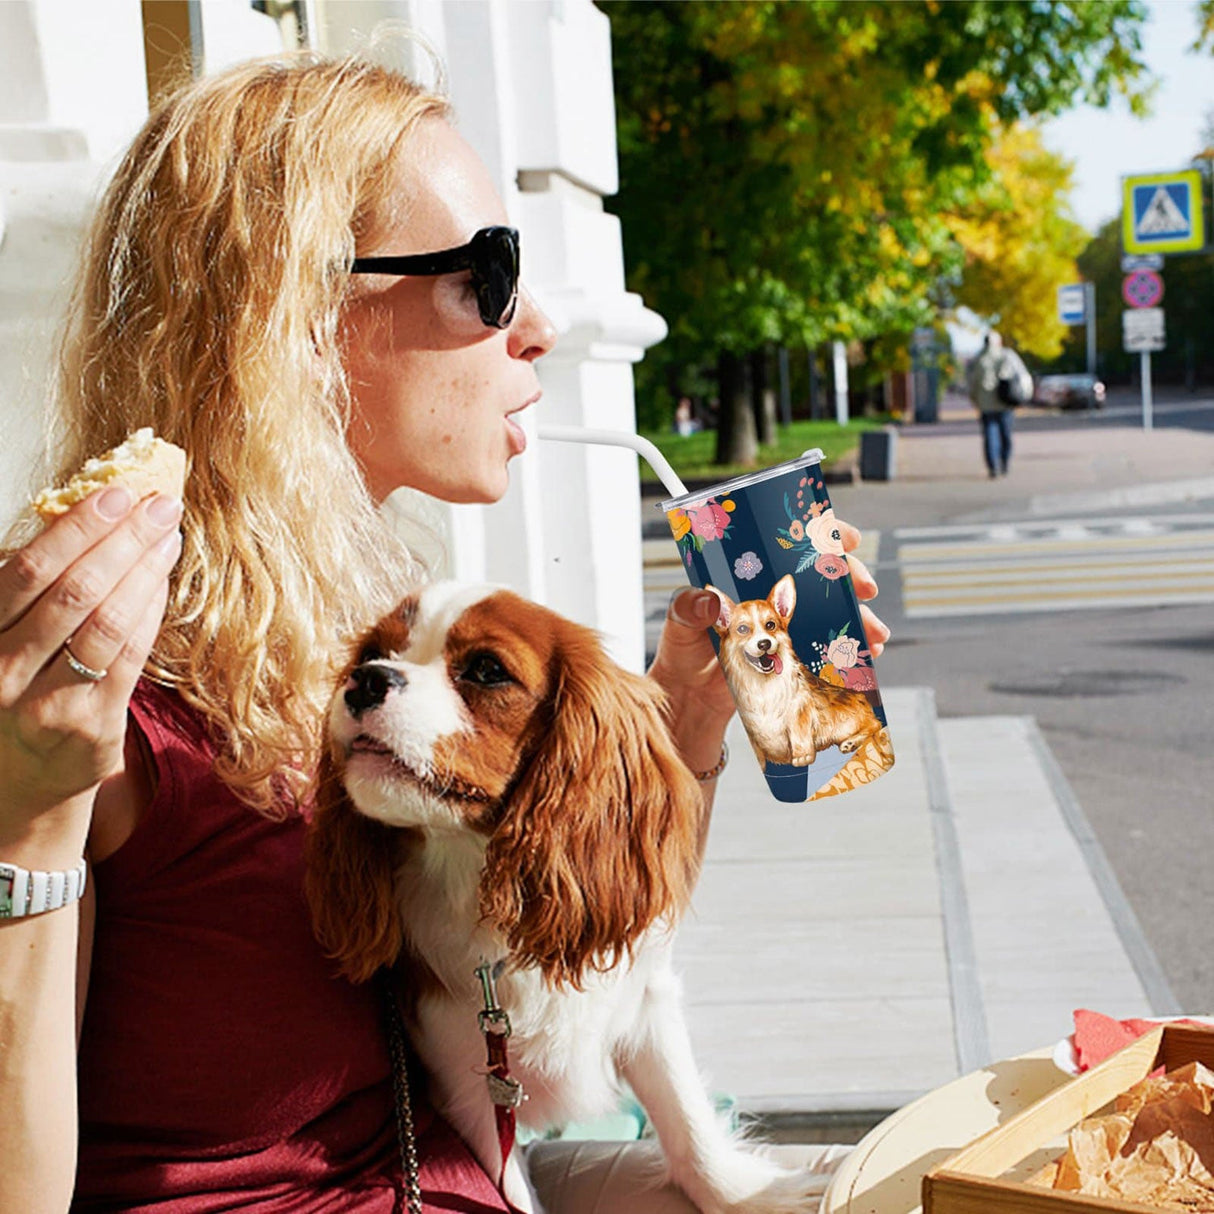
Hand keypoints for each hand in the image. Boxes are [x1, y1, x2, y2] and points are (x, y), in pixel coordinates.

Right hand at [0, 487, 181, 848]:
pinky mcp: (91, 726)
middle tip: (159, 505)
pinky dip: (151, 610)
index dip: (77, 527)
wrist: (21, 779)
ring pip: (107, 621)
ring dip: (145, 570)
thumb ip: (34, 588)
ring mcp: (46, 702)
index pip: (26, 569)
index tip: (118, 493)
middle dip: (122, 540)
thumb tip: (89, 512)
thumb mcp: (7, 636)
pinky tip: (163, 580)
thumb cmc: (17, 687)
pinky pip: (131, 656)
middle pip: (73, 590)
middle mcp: (2, 670)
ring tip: (168, 535)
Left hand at [647, 517, 890, 763]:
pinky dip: (851, 649)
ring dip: (859, 618)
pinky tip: (866, 657)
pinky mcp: (793, 657)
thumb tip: (708, 598)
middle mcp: (770, 597)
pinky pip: (829, 646)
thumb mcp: (678, 626)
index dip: (820, 534)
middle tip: (865, 588)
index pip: (787, 544)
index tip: (844, 539)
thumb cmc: (680, 655)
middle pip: (820, 575)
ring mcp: (786, 627)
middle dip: (850, 577)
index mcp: (746, 578)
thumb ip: (688, 609)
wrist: (688, 703)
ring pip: (832, 611)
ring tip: (874, 634)